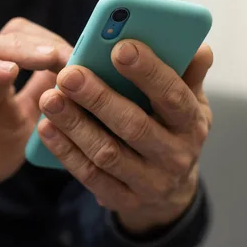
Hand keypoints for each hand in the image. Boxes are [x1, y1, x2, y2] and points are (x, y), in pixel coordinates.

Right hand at [0, 18, 72, 224]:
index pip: (26, 38)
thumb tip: (77, 74)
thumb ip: (45, 96)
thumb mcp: (30, 122)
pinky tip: (10, 73)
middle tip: (69, 55)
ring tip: (48, 58)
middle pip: (8, 34)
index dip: (53, 41)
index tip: (82, 56)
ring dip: (18, 49)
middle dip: (42, 41)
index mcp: (1, 74)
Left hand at [37, 40, 212, 234]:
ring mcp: (149, 183)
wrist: (170, 194)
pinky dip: (65, 151)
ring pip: (107, 153)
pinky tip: (47, 127)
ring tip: (50, 98)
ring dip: (75, 124)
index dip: (148, 71)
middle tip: (69, 74)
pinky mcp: (122, 200)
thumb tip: (200, 48)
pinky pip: (90, 175)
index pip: (173, 96)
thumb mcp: (189, 104)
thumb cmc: (173, 131)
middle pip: (134, 126)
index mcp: (192, 124)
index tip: (120, 47)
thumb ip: (188, 75)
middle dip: (99, 98)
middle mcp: (174, 156)